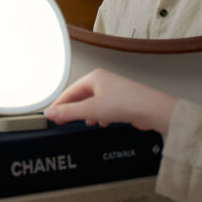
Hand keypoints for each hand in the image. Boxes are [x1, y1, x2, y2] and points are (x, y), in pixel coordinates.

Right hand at [44, 68, 177, 135]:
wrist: (151, 109)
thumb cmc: (126, 103)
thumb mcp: (91, 110)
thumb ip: (68, 112)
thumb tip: (50, 113)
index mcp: (94, 77)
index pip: (69, 91)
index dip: (59, 105)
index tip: (50, 116)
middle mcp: (103, 81)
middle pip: (81, 96)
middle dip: (73, 110)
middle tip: (63, 121)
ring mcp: (113, 91)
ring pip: (93, 103)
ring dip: (86, 114)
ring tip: (85, 123)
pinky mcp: (121, 101)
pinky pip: (104, 108)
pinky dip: (99, 116)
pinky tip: (101, 123)